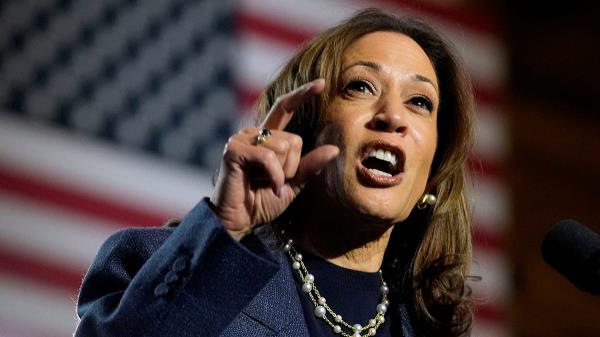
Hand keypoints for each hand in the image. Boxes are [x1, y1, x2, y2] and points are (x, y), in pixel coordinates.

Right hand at [210, 79, 339, 239]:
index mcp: (267, 138)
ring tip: (264, 183)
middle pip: (293, 140)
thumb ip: (309, 166)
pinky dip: (273, 177)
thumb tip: (334, 150)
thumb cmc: (262, 202)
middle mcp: (254, 133)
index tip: (322, 83)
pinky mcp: (233, 150)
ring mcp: (241, 139)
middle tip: (274, 182)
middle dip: (291, 167)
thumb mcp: (292, 184)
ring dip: (281, 173)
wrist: (238, 220)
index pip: (285, 107)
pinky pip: (269, 158)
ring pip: (283, 147)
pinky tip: (265, 187)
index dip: (302, 94)